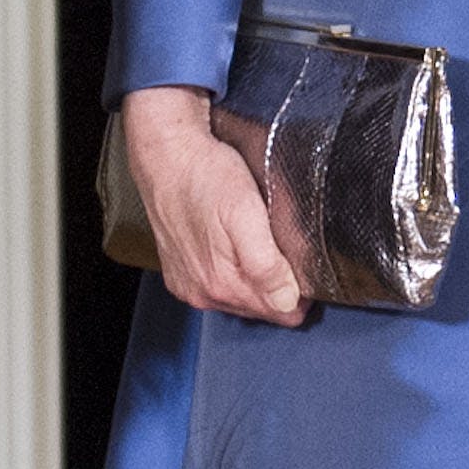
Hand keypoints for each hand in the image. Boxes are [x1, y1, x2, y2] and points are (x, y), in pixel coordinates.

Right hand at [122, 83, 305, 325]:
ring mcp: (188, 285)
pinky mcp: (179, 274)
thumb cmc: (204, 175)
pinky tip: (232, 242)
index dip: (301, 290)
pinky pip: (217, 285)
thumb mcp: (246, 212)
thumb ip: (266, 264)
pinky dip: (231, 268)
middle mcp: (202, 293)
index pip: (282, 312)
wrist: (167, 156)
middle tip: (278, 243)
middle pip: (261, 306)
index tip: (302, 263)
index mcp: (222, 283)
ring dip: (254, 274)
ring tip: (255, 238)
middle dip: (277, 282)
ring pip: (241, 296)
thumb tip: (287, 302)